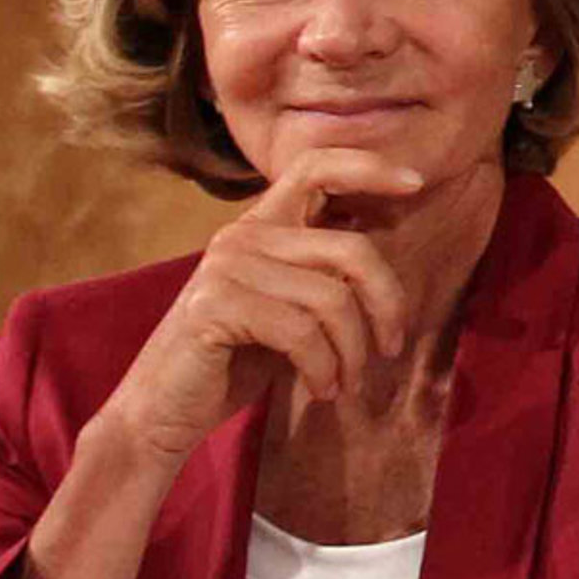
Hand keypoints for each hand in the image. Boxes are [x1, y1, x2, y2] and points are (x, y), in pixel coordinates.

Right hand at [103, 147, 420, 475]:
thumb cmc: (235, 361)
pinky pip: (302, 332)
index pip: (316, 166)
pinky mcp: (217, 306)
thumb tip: (385, 253)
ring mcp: (227, 267)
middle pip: (351, 248)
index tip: (415, 182)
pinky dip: (325, 369)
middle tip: (392, 348)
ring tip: (345, 383)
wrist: (163, 412)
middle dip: (387, 303)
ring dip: (353, 353)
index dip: (368, 167)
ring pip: (333, 299)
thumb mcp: (290, 308)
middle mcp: (242, 235)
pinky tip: (321, 390)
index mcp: (261, 225)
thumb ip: (325, 275)